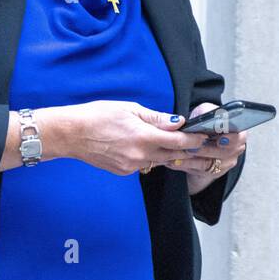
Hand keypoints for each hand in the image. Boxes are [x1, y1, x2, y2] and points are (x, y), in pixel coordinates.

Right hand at [62, 100, 208, 175]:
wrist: (71, 134)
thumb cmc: (97, 116)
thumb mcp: (129, 108)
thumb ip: (155, 118)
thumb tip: (177, 122)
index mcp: (143, 137)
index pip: (179, 142)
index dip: (195, 140)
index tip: (206, 136)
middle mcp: (140, 156)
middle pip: (174, 156)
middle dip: (192, 152)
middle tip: (207, 148)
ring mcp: (131, 166)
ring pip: (160, 161)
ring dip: (173, 155)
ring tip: (188, 150)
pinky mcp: (124, 171)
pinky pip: (145, 164)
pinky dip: (153, 157)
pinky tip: (154, 150)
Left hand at [177, 102, 247, 195]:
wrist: (203, 138)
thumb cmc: (205, 123)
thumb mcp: (206, 112)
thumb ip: (207, 112)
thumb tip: (204, 118)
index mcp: (238, 132)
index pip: (238, 137)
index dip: (230, 139)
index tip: (220, 139)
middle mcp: (235, 149)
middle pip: (223, 153)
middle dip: (205, 150)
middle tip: (191, 147)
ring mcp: (225, 163)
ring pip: (209, 164)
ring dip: (192, 160)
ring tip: (177, 155)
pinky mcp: (214, 172)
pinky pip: (199, 171)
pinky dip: (186, 166)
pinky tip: (174, 161)